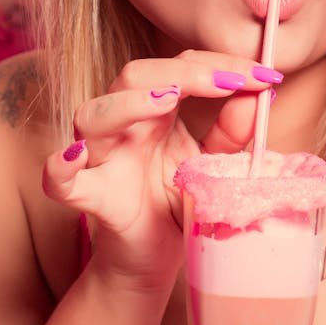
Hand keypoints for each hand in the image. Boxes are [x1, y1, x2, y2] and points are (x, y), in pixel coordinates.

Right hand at [41, 50, 281, 290]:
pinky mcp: (92, 199)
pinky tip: (76, 156)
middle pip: (134, 76)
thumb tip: (260, 94)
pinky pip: (60, 181)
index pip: (181, 68)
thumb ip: (232, 133)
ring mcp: (102, 160)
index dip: (220, 65)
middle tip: (230, 81)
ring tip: (167, 99)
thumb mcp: (212, 164)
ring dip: (129, 103)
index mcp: (154, 111)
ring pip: (93, 115)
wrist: (154, 259)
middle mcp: (123, 126)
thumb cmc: (177, 202)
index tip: (265, 74)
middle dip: (184, 72)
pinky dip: (61, 167)